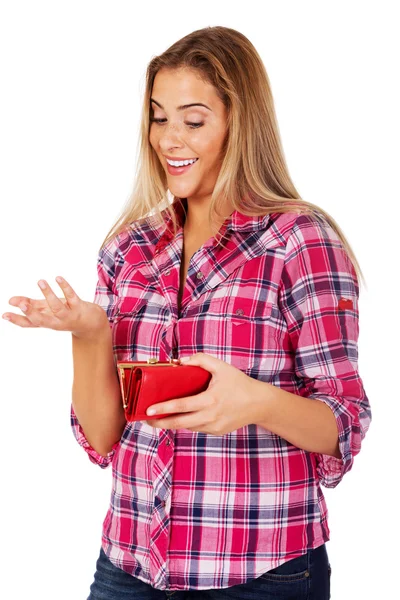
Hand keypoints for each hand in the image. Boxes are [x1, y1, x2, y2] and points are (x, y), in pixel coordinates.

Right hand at [2, 276, 108, 339]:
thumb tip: (11, 300)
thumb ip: (30, 304)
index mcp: (46, 322)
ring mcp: (68, 315)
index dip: (16, 320)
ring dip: (48, 294)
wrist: (90, 323)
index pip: (29, 323)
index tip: (4, 315)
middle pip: (41, 320)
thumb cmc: (64, 314)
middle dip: (31, 312)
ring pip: (57, 307)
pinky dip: (65, 287)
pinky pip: (71, 297)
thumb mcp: (47, 310)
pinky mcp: (79, 307)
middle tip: (21, 304)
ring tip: (40, 281)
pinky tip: (58, 278)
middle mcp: (56, 321)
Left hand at [145, 352, 266, 434]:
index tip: (148, 410)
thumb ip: (200, 360)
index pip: (181, 406)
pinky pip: (197, 428)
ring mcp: (214, 426)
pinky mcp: (217, 431)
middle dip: (160, 422)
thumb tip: (180, 361)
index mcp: (210, 400)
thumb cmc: (239, 383)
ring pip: (187, 427)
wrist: (259, 403)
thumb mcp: (221, 367)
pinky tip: (179, 417)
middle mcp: (211, 416)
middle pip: (179, 423)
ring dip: (172, 423)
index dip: (163, 409)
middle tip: (146, 419)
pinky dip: (187, 423)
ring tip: (158, 418)